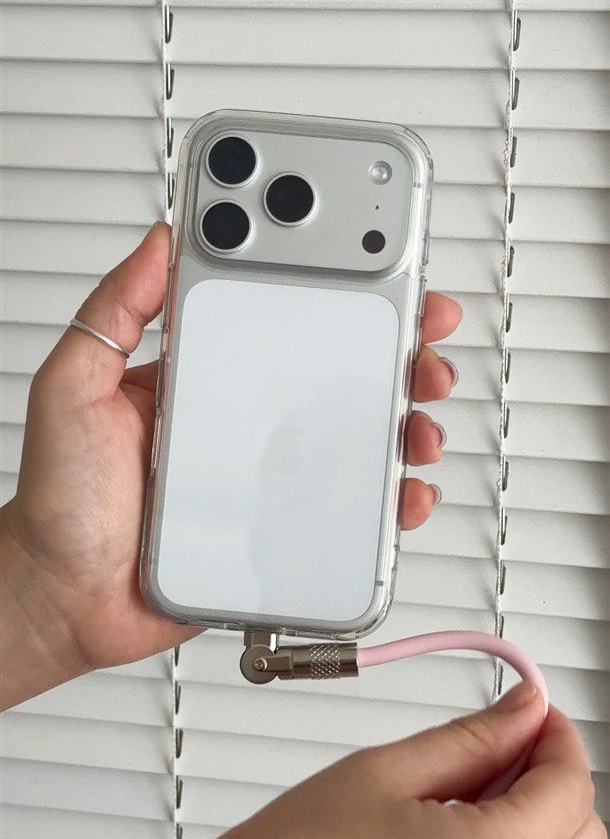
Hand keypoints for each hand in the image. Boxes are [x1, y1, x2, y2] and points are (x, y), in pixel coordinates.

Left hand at [1, 223, 459, 705]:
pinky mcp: (281, 530)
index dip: (332, 286)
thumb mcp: (73, 388)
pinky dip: (392, 500)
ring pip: (358, 439)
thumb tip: (160, 240)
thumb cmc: (63, 501)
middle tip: (422, 336)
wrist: (70, 597)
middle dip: (395, 349)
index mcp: (204, 377)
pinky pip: (351, 510)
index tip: (374, 260)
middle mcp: (244, 422)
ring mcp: (268, 477)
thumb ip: (113, 314)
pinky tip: (405, 492)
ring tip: (420, 420)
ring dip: (407, 421)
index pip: (280, 316)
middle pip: (337, 374)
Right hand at [171, 685, 605, 838]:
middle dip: (551, 782)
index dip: (555, 735)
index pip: (571, 785)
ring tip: (450, 799)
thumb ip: (471, 737)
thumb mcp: (383, 770)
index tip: (530, 714)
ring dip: (524, 830)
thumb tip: (523, 712)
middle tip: (496, 748)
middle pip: (580, 838)